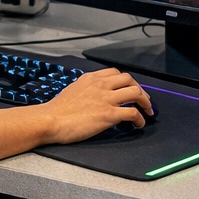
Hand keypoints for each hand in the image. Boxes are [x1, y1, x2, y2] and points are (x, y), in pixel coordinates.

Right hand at [37, 68, 151, 143]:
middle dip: (140, 89)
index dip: (127, 81)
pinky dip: (140, 119)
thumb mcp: (72, 90)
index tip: (130, 89)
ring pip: (136, 93)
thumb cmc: (57, 110)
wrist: (51, 120)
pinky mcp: (109, 114)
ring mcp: (106, 99)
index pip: (115, 73)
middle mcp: (101, 85)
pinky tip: (139, 124)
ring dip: (145, 102)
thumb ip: (86, 89)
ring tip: (147, 111)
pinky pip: (133, 113)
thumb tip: (93, 96)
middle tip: (144, 100)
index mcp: (91, 78)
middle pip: (129, 80)